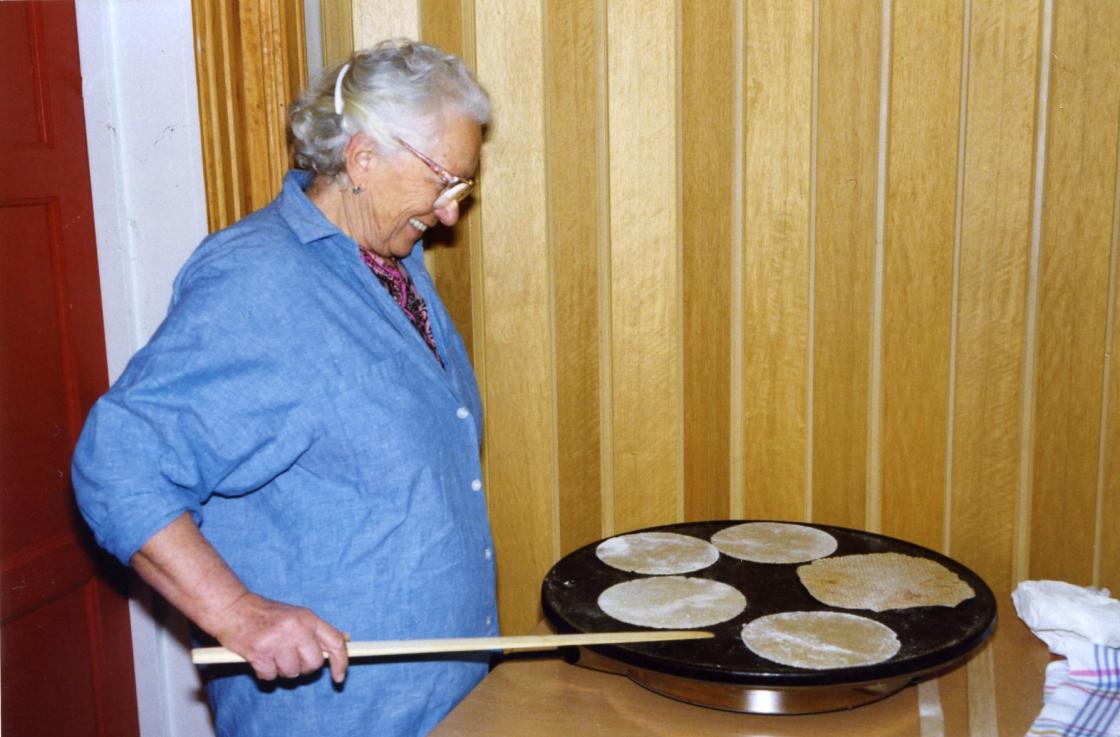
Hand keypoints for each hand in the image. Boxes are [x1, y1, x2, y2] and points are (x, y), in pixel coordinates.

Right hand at [210, 592, 348, 682]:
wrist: (232, 608)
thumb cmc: (263, 614)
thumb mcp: (294, 616)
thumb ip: (311, 633)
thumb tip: (331, 654)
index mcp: (308, 618)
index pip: (335, 642)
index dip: (341, 662)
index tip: (339, 677)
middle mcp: (296, 629)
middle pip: (314, 664)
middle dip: (304, 668)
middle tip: (290, 659)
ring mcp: (278, 641)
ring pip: (292, 673)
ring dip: (281, 670)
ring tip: (271, 654)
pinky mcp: (260, 653)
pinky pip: (270, 677)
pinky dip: (264, 673)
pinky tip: (259, 658)